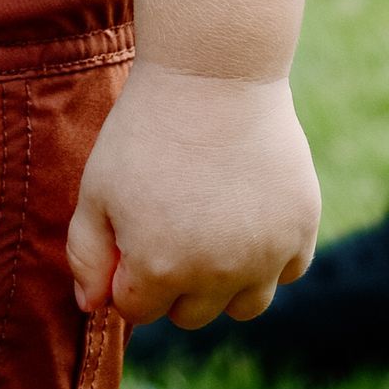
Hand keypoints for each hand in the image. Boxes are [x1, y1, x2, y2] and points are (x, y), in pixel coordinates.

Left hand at [67, 60, 319, 328]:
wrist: (214, 74)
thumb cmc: (146, 129)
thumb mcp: (97, 187)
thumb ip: (86, 254)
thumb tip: (91, 307)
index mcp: (159, 269)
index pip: (138, 309)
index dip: (127, 272)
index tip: (132, 229)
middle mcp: (217, 275)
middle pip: (190, 314)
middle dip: (173, 281)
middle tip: (171, 221)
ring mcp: (265, 256)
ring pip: (245, 306)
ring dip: (225, 282)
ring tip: (211, 227)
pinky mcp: (302, 230)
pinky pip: (287, 271)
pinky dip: (270, 256)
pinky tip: (248, 213)